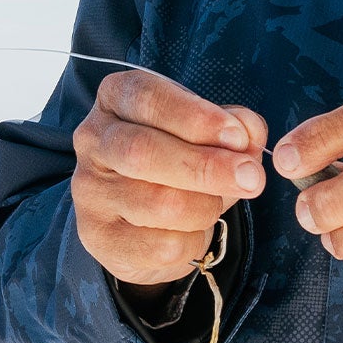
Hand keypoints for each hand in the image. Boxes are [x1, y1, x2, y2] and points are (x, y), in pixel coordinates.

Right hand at [71, 70, 267, 285]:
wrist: (140, 221)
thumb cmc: (176, 161)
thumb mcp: (206, 132)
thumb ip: (233, 127)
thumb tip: (250, 133)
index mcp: (115, 99)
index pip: (147, 97)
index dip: (195, 117)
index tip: (237, 137)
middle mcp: (93, 140)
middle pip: (143, 152)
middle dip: (206, 167)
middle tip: (251, 178)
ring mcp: (90, 191)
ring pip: (157, 202)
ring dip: (205, 207)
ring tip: (216, 204)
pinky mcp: (99, 237)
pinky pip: (160, 245)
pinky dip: (193, 241)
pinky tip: (192, 231)